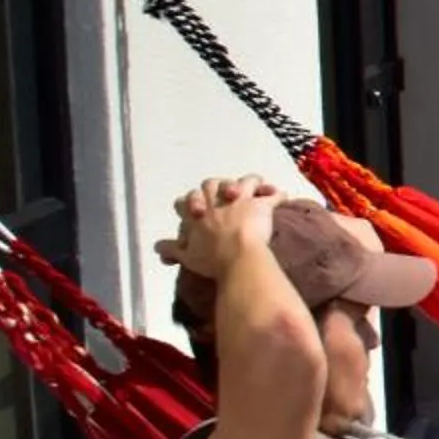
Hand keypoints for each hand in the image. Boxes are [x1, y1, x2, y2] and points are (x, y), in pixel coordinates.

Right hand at [154, 175, 282, 281]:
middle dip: (218, 186)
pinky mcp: (261, 205)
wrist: (237, 257)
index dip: (190, 201)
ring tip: (257, 190)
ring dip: (251, 183)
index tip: (196, 207)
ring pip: (244, 180)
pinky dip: (277, 194)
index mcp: (196, 212)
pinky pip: (273, 194)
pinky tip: (281, 196)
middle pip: (212, 182)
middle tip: (227, 195)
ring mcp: (239, 200)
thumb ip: (172, 248)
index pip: (186, 199)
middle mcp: (216, 202)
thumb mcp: (187, 256)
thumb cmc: (211, 258)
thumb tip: (157, 247)